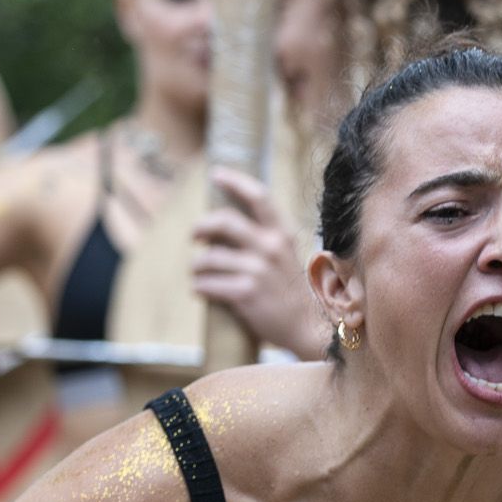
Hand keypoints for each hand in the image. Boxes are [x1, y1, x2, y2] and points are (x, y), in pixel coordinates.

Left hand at [191, 167, 323, 356]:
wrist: (306, 327)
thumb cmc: (289, 292)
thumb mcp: (284, 257)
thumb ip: (260, 240)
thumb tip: (218, 232)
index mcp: (281, 234)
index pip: (258, 196)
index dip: (235, 181)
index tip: (216, 174)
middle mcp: (270, 247)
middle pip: (225, 222)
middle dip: (201, 227)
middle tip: (194, 236)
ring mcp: (258, 270)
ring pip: (209, 258)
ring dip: (196, 266)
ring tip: (197, 273)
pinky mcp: (246, 293)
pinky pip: (208, 284)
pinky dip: (199, 287)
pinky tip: (200, 290)